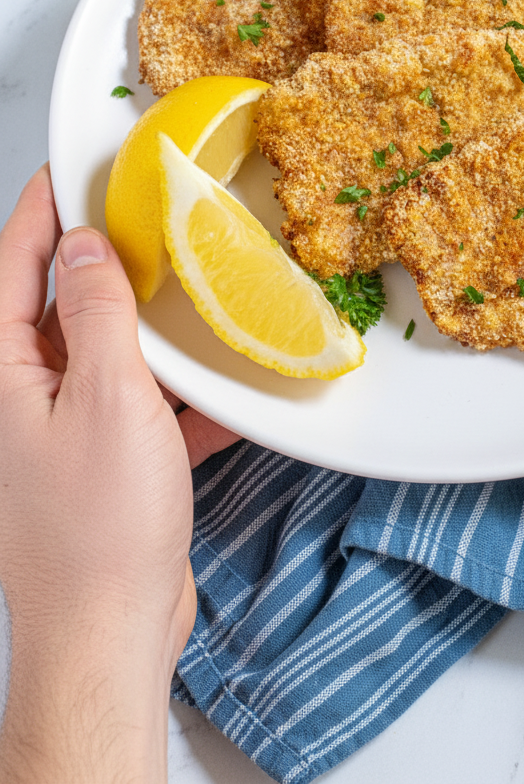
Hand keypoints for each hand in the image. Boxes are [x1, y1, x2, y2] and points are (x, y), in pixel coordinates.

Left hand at [0, 166, 238, 782]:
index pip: (14, 264)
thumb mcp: (107, 398)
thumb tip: (85, 245)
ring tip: (192, 294)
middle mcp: (21, 397)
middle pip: (57, 305)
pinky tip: (221, 394)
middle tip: (147, 218)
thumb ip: (94, 313)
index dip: (44, 210)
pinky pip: (138, 407)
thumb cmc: (97, 530)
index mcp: (4, 373)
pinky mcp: (102, 466)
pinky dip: (175, 397)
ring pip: (104, 354)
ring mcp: (61, 432)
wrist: (108, 638)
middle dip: (102, 261)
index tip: (73, 168)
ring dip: (147, 330)